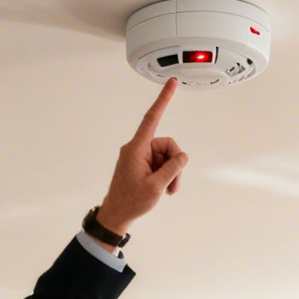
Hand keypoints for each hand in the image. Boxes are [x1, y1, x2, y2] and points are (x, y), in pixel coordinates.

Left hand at [96, 77, 187, 235]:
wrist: (116, 215)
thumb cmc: (131, 201)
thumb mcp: (156, 186)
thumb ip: (172, 168)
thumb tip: (182, 156)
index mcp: (136, 148)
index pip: (152, 118)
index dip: (163, 99)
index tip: (171, 82)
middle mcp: (136, 148)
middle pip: (166, 145)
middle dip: (174, 164)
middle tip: (172, 185)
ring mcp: (138, 156)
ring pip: (165, 156)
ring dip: (171, 173)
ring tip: (167, 190)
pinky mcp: (140, 163)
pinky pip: (159, 163)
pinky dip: (165, 175)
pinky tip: (163, 189)